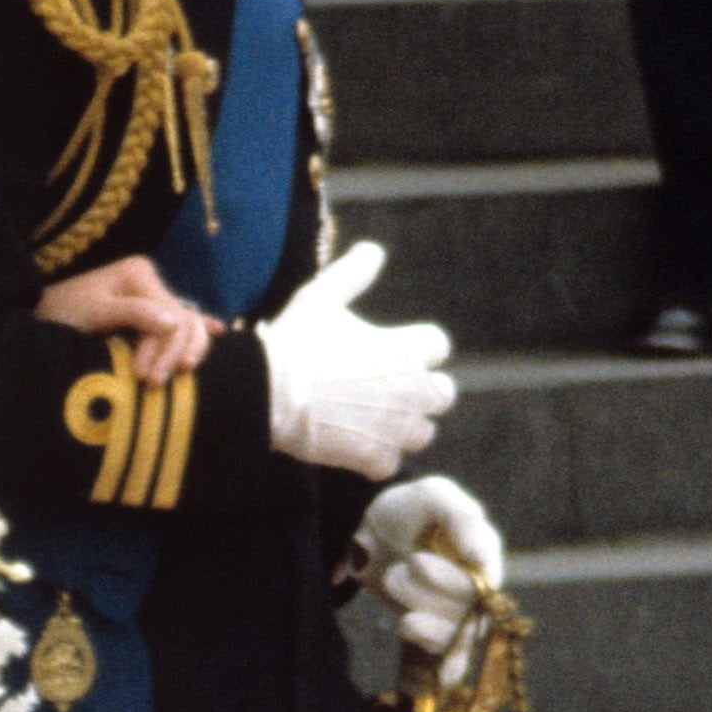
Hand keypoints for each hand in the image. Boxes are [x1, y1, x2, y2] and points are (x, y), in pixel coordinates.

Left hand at [39, 255, 215, 378]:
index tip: (144, 377)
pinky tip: (218, 330)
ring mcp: (151, 294)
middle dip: (172, 354)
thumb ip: (133, 313)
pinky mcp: (147, 310)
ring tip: (164, 380)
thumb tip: (174, 322)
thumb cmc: (61, 311)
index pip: (169, 316)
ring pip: (187, 325)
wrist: (41, 313)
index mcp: (140, 273)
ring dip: (181, 353)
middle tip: (153, 384)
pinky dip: (198, 327)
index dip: (161, 349)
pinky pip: (179, 320)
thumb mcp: (94, 311)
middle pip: (183, 321)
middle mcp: (150, 281)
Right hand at [262, 242, 457, 478]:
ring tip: (373, 419)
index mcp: (406, 349)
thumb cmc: (295, 341)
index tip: (393, 348)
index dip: (417, 346)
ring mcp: (395, 428)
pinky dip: (376, 457)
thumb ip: (354, 273)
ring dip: (404, 426)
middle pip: (443, 393)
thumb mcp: (322, 296)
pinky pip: (391, 462)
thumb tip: (374, 249)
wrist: (267, 392)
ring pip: (423, 432)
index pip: (437, 345)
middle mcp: (411, 390)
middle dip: (423, 390)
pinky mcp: (375, 459)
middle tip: (388, 388)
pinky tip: (354, 444)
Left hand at [358, 475, 505, 654]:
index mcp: (484, 550)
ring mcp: (461, 610)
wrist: (372, 534)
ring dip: (421, 617)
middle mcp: (479, 584)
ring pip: (457, 633)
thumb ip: (460, 516)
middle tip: (395, 570)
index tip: (416, 560)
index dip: (450, 580)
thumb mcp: (432, 496)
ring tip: (392, 582)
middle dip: (427, 594)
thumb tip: (482, 558)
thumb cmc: (408, 509)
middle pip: (468, 611)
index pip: (484, 580)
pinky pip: (451, 653)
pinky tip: (430, 656)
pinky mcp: (441, 629)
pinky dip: (444, 658)